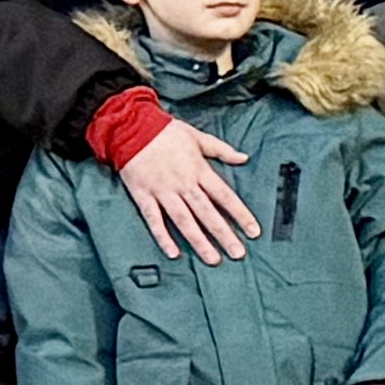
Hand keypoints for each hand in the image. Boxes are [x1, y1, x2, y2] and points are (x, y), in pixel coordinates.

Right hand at [120, 118, 261, 264]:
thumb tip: (244, 158)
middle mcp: (183, 183)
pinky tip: (173, 253)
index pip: (224, 196)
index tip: (253, 231)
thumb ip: (222, 150)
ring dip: (199, 241)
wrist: (131, 126)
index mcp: (198, 169)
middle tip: (238, 253)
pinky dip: (163, 237)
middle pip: (207, 213)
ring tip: (213, 259)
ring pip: (184, 220)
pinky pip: (154, 220)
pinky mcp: (143, 195)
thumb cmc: (166, 131)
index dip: (240, 214)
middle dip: (224, 234)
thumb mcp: (197, 136)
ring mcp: (163, 191)